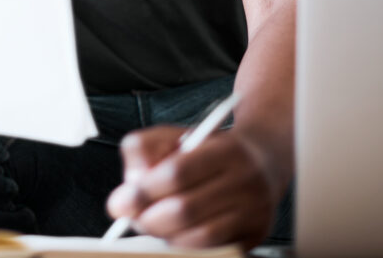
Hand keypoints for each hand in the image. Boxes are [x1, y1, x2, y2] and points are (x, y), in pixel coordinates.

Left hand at [105, 125, 279, 249]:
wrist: (262, 160)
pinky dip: (184, 244)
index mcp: (227, 150)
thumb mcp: (174, 136)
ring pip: (198, 236)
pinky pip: (211, 249)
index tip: (120, 202)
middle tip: (132, 217)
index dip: (144, 192)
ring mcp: (255, 213)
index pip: (177, 174)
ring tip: (153, 222)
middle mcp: (247, 182)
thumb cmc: (209, 150)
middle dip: (149, 218)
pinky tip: (174, 232)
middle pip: (185, 210)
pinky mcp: (255, 236)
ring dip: (165, 234)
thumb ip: (143, 149)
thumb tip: (130, 185)